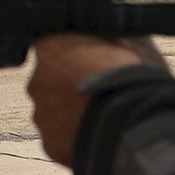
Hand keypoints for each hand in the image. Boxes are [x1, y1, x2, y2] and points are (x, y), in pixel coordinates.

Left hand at [28, 34, 163, 167]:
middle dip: (71, 84)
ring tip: (104, 116)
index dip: (76, 53)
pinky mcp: (50, 145)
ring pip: (54, 111)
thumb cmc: (136, 78)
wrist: (138, 128)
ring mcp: (41, 115)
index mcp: (51, 48)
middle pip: (50, 79)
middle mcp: (36, 80)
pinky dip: (76, 138)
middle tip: (101, 90)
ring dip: (73, 112)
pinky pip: (61, 138)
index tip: (95, 61)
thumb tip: (111, 30)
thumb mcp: (130, 42)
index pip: (54, 45)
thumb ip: (108, 36)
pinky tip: (100, 136)